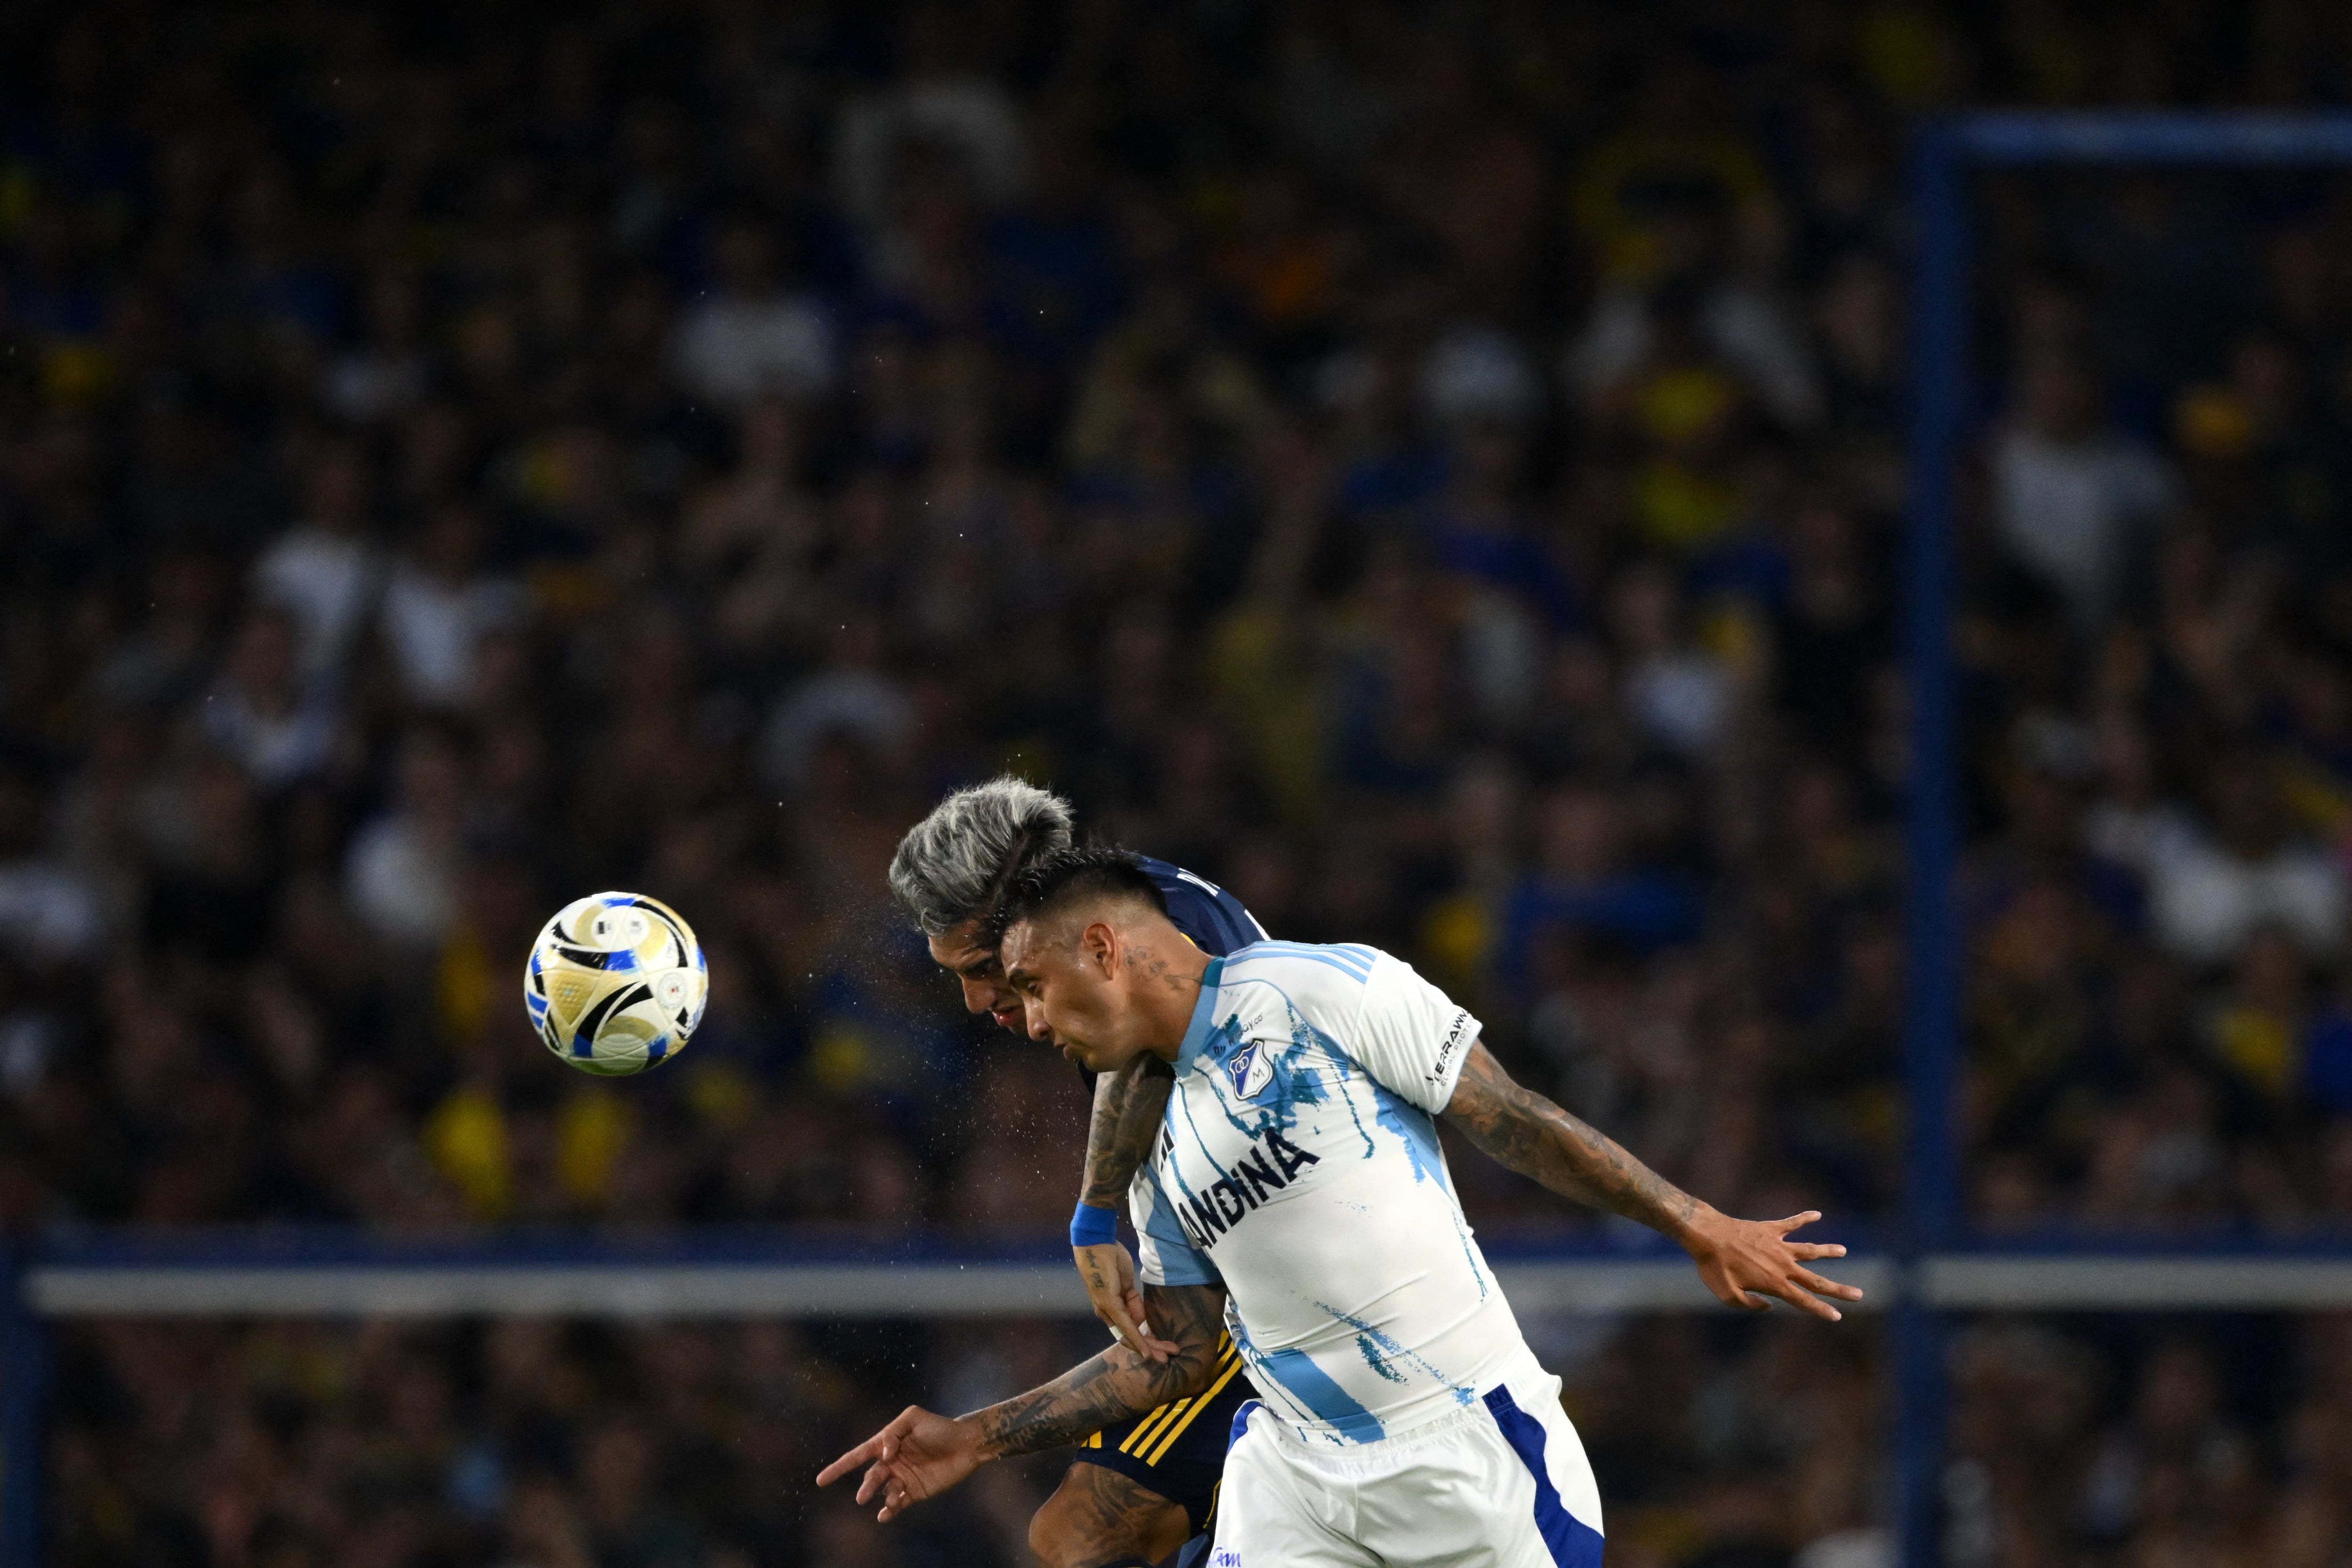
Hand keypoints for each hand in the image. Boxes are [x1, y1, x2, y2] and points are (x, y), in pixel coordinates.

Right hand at [815, 1406, 982, 1520]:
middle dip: (865, 1487)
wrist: (967, 1443)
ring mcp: (903, 1478)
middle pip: (871, 1477)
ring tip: (892, 1498)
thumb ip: (893, 1433)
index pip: (858, 1456)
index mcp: (887, 1444)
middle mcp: (892, 1463)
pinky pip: (897, 1504)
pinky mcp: (915, 1492)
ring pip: (884, 1491)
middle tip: (862, 1496)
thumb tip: (883, 1453)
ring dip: (884, 1497)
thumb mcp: (913, 1419)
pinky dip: (889, 1510)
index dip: (839, 1467)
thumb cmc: (940, 1427)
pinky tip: (886, 1514)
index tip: (821, 1480)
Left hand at [1075, 1242, 1176, 1362]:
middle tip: (1168, 1357)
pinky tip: (1147, 1350)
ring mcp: (1107, 1310)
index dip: (1145, 1341)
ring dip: (1148, 1347)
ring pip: (1130, 1336)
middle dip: (1150, 1348)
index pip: (1129, 1331)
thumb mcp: (1127, 1284)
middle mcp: (1107, 1314)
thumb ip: (1133, 1302)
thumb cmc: (1110, 1259)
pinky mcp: (1109, 1304)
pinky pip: (1126, 1325)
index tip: (1162, 1347)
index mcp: (1112, 1309)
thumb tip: (1141, 1319)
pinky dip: (1137, 1339)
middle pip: (1131, 1337)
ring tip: (1164, 1355)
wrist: (1097, 1244)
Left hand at [1681, 1208, 1862, 1321]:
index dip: (1821, 1310)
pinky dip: (1803, 1218)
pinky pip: (1791, 1223)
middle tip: (1859, 1294)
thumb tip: (1769, 1306)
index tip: (1838, 1316)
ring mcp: (1778, 1245)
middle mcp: (1782, 1265)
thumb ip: (1749, 1305)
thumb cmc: (1713, 1267)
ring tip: (1843, 1250)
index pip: (1803, 1301)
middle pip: (1816, 1280)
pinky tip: (1816, 1214)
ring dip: (1827, 1250)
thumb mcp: (1727, 1295)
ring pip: (1810, 1250)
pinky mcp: (1770, 1229)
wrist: (1707, 1235)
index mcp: (1774, 1283)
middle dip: (1838, 1289)